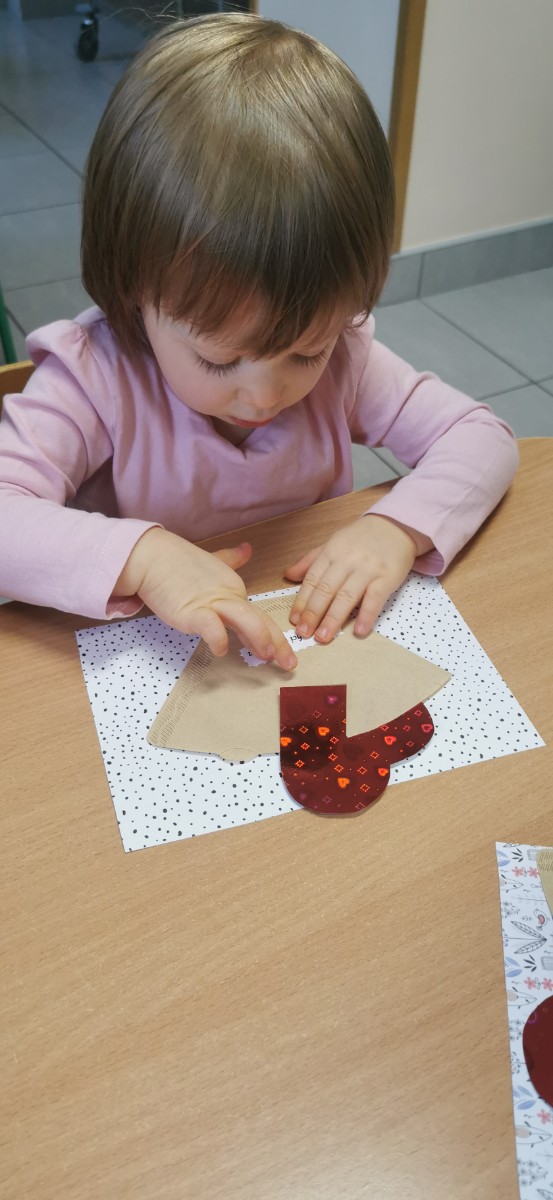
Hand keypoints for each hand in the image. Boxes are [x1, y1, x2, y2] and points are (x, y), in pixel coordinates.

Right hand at [115, 528, 296, 668]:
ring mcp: (211, 603)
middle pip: (259, 620)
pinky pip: (211, 626)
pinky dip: (218, 639)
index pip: (260, 616)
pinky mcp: (192, 611)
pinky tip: (221, 650)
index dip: (275, 636)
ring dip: (258, 637)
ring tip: (266, 655)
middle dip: (277, 643)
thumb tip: (247, 548)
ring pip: (244, 618)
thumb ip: (232, 558)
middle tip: (289, 664)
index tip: (284, 654)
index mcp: (235, 590)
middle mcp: (228, 596)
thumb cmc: (179, 562)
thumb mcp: (213, 561)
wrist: (152, 557)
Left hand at [285, 515, 425, 641]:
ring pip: (347, 596)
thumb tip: (288, 575)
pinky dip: (366, 615)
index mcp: (331, 552)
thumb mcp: (333, 543)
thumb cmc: (362, 537)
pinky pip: (375, 599)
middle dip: (313, 613)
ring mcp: (368, 569)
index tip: (294, 620)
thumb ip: (311, 560)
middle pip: (326, 590)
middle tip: (304, 633)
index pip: (312, 580)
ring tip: (323, 637)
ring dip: (333, 619)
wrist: (396, 525)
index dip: (302, 601)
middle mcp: (347, 560)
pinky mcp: (387, 577)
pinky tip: (358, 631)